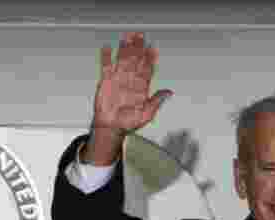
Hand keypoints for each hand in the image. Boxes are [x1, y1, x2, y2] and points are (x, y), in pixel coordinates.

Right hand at [84, 32, 172, 163]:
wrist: (111, 127)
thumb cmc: (129, 123)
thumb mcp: (146, 114)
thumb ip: (156, 102)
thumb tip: (169, 92)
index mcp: (141, 87)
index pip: (146, 69)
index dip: (149, 59)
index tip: (152, 49)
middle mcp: (130, 81)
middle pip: (135, 60)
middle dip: (138, 48)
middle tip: (140, 36)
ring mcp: (118, 79)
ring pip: (122, 60)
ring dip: (124, 48)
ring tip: (127, 37)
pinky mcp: (106, 81)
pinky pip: (106, 67)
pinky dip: (106, 57)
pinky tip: (109, 48)